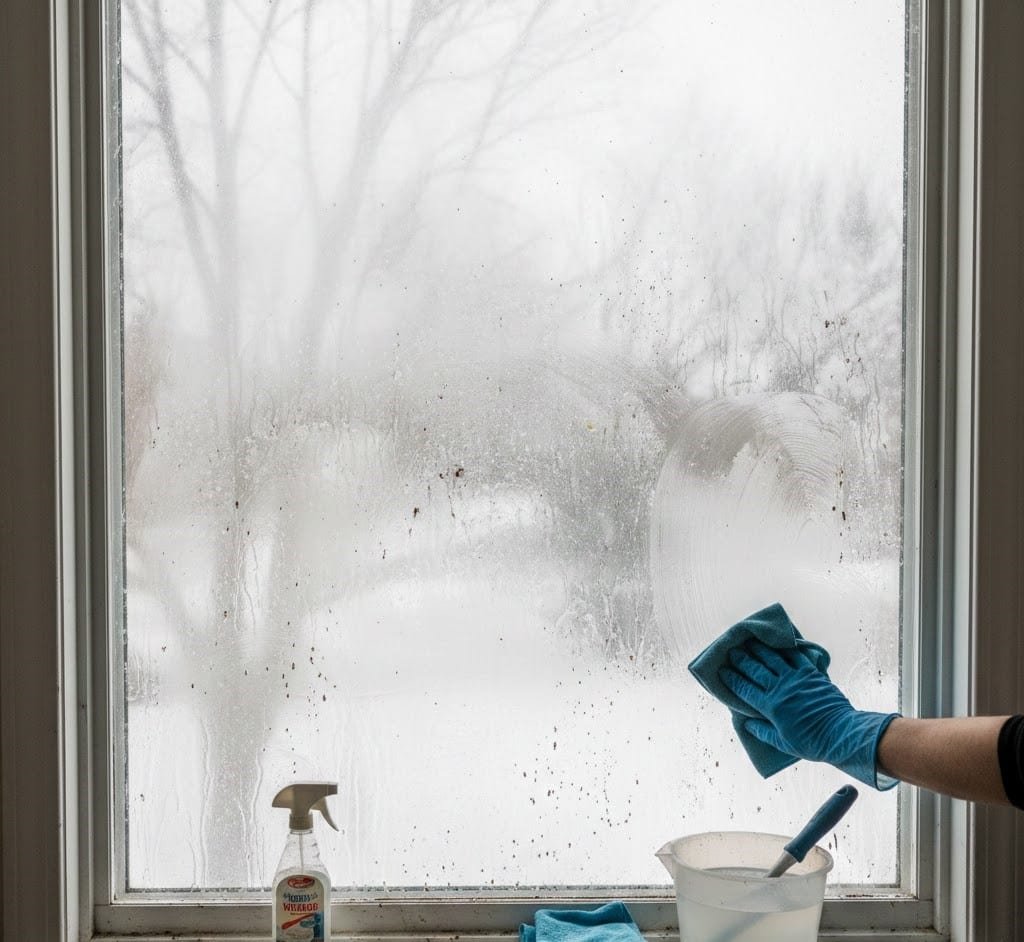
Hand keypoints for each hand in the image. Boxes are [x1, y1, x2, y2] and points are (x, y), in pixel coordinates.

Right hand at [719, 640, 898, 789]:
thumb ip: (763, 732)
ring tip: (749, 641)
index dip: (731, 679)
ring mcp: (796, 678)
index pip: (744, 689)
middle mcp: (780, 688)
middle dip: (741, 659)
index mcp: (770, 706)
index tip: (721, 671)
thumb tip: (746, 723)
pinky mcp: (811, 673)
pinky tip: (778, 642)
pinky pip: (795, 655)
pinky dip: (785, 647)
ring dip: (759, 648)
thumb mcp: (783, 743)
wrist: (841, 733)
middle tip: (731, 651)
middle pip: (755, 669)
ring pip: (772, 658)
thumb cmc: (812, 742)